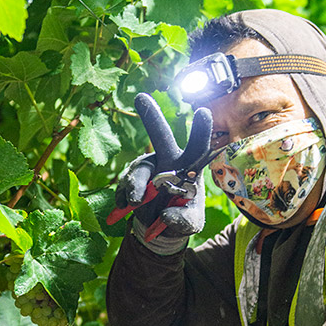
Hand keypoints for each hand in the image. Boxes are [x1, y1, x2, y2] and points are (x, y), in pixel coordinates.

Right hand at [108, 93, 212, 242]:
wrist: (161, 227)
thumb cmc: (183, 217)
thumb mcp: (191, 223)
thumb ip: (183, 221)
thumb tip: (165, 215)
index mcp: (190, 166)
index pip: (198, 147)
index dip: (200, 130)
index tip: (203, 111)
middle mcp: (169, 160)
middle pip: (161, 136)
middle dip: (151, 118)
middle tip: (141, 97)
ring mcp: (149, 168)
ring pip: (139, 169)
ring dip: (134, 185)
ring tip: (133, 202)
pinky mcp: (132, 179)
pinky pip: (124, 183)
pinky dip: (123, 195)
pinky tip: (124, 206)